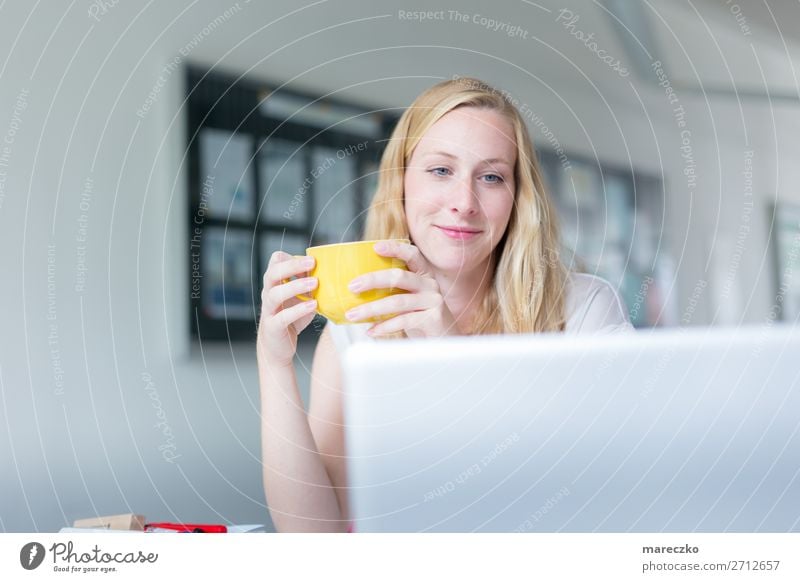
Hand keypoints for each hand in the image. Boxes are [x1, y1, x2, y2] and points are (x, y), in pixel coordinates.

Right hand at [257, 252, 318, 367]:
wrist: (278, 347)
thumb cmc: (292, 318)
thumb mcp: (302, 298)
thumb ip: (310, 285)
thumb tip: (330, 270)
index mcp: (275, 283)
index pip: (275, 261)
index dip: (291, 258)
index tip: (311, 259)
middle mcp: (268, 294)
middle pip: (272, 273)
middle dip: (292, 266)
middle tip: (312, 263)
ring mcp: (268, 310)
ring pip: (275, 294)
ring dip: (295, 286)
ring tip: (315, 283)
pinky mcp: (273, 327)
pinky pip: (282, 316)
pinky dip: (298, 310)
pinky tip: (313, 305)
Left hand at [344, 241, 457, 337]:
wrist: (443, 339)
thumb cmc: (419, 317)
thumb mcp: (407, 299)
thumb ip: (391, 290)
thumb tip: (356, 288)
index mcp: (423, 275)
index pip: (412, 255)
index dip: (396, 248)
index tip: (376, 247)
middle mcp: (430, 285)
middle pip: (399, 276)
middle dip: (373, 280)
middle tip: (352, 286)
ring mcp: (433, 301)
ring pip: (398, 301)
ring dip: (372, 308)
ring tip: (353, 314)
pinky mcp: (433, 319)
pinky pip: (404, 321)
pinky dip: (384, 326)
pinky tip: (370, 330)